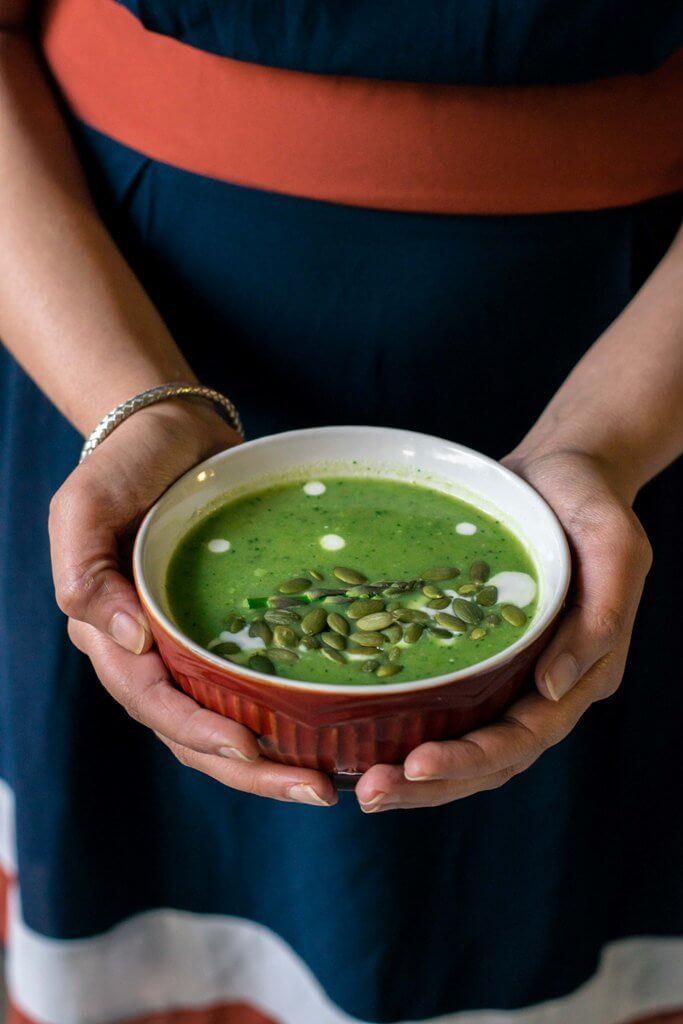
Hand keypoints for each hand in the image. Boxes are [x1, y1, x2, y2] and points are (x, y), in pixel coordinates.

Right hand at [50, 400, 336, 806]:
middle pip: (193, 732)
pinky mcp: (226, 631)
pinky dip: (281, 716)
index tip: (249, 746)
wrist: (169, 432)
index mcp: (108, 633)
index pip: (151, 699)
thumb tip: (131, 644)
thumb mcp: (82, 507)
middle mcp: (149, 651)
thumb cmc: (122, 466)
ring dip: (270, 760)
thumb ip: (85, 575)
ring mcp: (189, 645)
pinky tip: (325, 732)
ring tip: (326, 782)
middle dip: (249, 769)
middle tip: (315, 791)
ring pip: (224, 722)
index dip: (196, 730)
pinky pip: (249, 685)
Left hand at [355, 448, 651, 812]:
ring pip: (464, 740)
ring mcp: (509, 672)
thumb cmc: (593, 504)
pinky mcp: (478, 653)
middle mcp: (545, 684)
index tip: (417, 764)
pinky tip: (365, 734)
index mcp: (582, 672)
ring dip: (417, 771)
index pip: (527, 736)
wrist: (561, 471)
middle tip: (372, 794)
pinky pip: (445, 702)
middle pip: (490, 758)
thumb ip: (599, 621)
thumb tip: (551, 690)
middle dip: (433, 784)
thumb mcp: (615, 548)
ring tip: (362, 785)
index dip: (474, 759)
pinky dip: (410, 725)